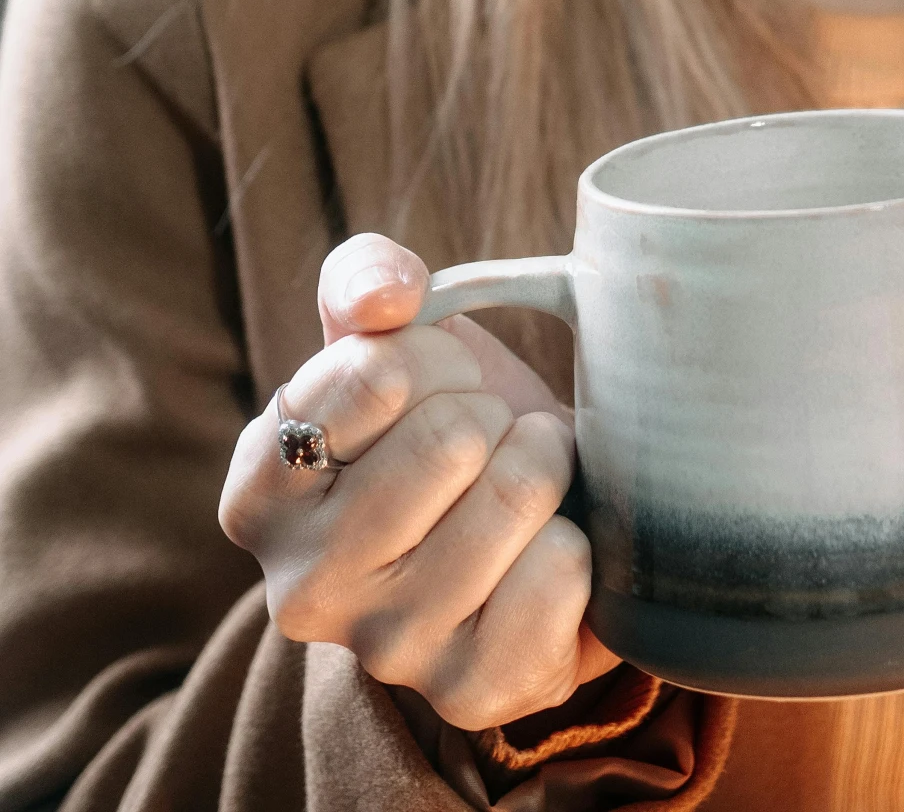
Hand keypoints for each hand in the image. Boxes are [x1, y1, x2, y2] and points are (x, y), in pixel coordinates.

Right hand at [219, 232, 617, 729]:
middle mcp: (303, 586)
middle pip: (454, 437)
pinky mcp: (472, 691)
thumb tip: (386, 295)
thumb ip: (367, 278)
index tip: (433, 388)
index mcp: (260, 488)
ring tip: (520, 484)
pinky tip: (542, 552)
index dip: (437, 357)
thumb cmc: (444, 418)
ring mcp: (387, 649)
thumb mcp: (395, 334)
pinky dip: (577, 542)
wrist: (521, 524)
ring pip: (516, 495)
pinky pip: (562, 572)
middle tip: (486, 441)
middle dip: (496, 414)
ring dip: (543, 465)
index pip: (382, 369)